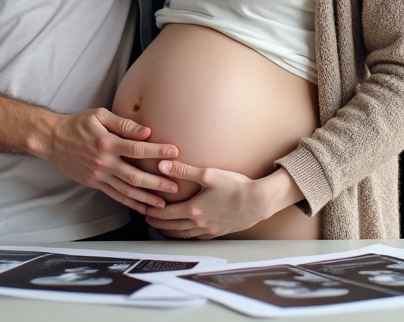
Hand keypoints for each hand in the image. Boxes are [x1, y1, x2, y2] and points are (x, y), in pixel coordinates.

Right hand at [37, 108, 181, 214]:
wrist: (52, 139)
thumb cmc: (77, 124)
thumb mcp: (99, 115)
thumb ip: (123, 124)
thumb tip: (146, 132)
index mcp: (107, 143)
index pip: (137, 149)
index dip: (157, 151)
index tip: (174, 152)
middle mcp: (104, 162)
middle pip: (135, 176)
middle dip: (157, 182)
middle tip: (176, 187)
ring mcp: (99, 175)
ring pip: (126, 190)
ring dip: (146, 198)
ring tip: (164, 204)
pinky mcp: (95, 183)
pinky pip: (115, 196)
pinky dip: (130, 203)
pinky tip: (143, 207)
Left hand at [141, 161, 299, 238]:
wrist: (259, 202)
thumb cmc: (235, 186)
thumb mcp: (208, 174)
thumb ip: (184, 170)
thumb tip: (162, 165)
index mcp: (193, 210)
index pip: (166, 214)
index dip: (153, 212)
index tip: (144, 211)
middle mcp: (199, 223)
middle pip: (173, 227)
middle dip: (158, 224)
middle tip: (148, 220)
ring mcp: (210, 230)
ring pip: (184, 235)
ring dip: (171, 232)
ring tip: (163, 228)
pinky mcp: (221, 232)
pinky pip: (198, 238)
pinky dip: (187, 236)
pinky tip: (188, 232)